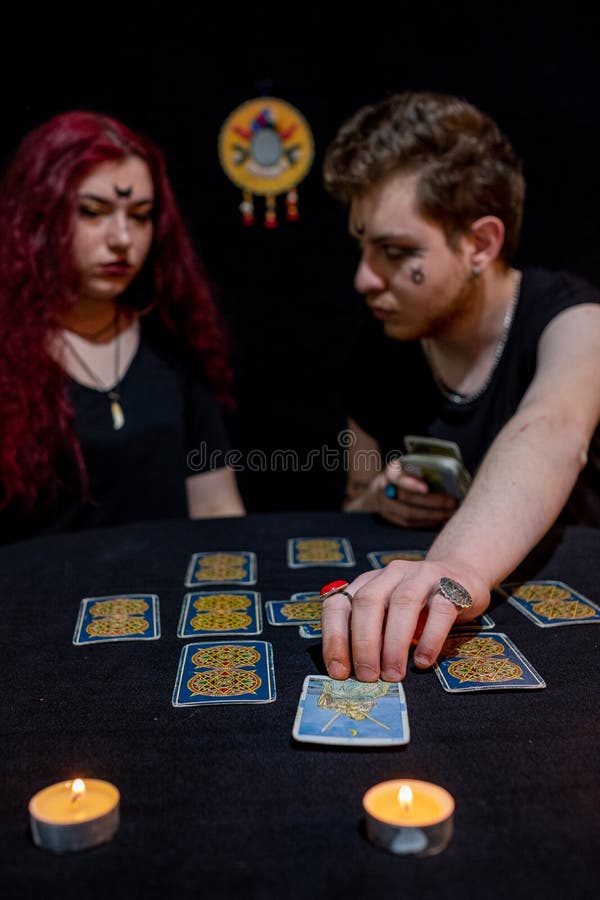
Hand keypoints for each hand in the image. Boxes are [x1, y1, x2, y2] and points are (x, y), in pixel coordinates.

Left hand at [321, 559, 489, 681]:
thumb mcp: (388, 615)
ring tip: (392, 674)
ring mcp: (422, 576)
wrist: (462, 575)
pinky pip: (440, 610)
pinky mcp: (453, 586)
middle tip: (367, 676)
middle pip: (368, 601)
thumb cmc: (418, 606)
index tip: (339, 671)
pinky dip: (430, 638)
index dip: (335, 638)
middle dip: (364, 643)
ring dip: (394, 643)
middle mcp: (391, 574)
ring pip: (403, 603)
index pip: (339, 604)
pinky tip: (423, 662)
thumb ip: (372, 634)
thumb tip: (354, 673)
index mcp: (368, 582)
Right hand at [378, 459, 456, 526]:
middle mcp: (384, 488)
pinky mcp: (390, 517)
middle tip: (452, 503)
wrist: (385, 485)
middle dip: (432, 502)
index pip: (399, 477)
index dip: (411, 483)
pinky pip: (409, 523)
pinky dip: (427, 522)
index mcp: (392, 471)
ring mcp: (385, 505)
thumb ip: (424, 469)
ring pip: (408, 514)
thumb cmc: (407, 472)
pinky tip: (441, 519)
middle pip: (406, 498)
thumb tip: (450, 478)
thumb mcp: (411, 465)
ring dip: (432, 515)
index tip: (427, 488)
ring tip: (450, 513)